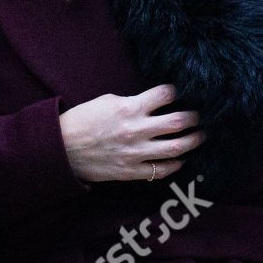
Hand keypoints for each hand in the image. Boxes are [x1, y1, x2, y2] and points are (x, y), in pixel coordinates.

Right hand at [57, 83, 202, 182]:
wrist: (60, 149)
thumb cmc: (81, 121)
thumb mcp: (106, 102)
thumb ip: (132, 102)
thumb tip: (153, 102)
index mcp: (129, 108)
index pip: (166, 94)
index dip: (178, 91)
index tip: (185, 92)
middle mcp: (136, 130)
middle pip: (179, 121)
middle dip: (195, 117)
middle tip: (202, 115)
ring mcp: (135, 153)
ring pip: (176, 148)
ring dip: (193, 141)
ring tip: (201, 136)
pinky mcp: (131, 171)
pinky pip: (161, 170)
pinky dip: (175, 165)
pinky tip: (181, 159)